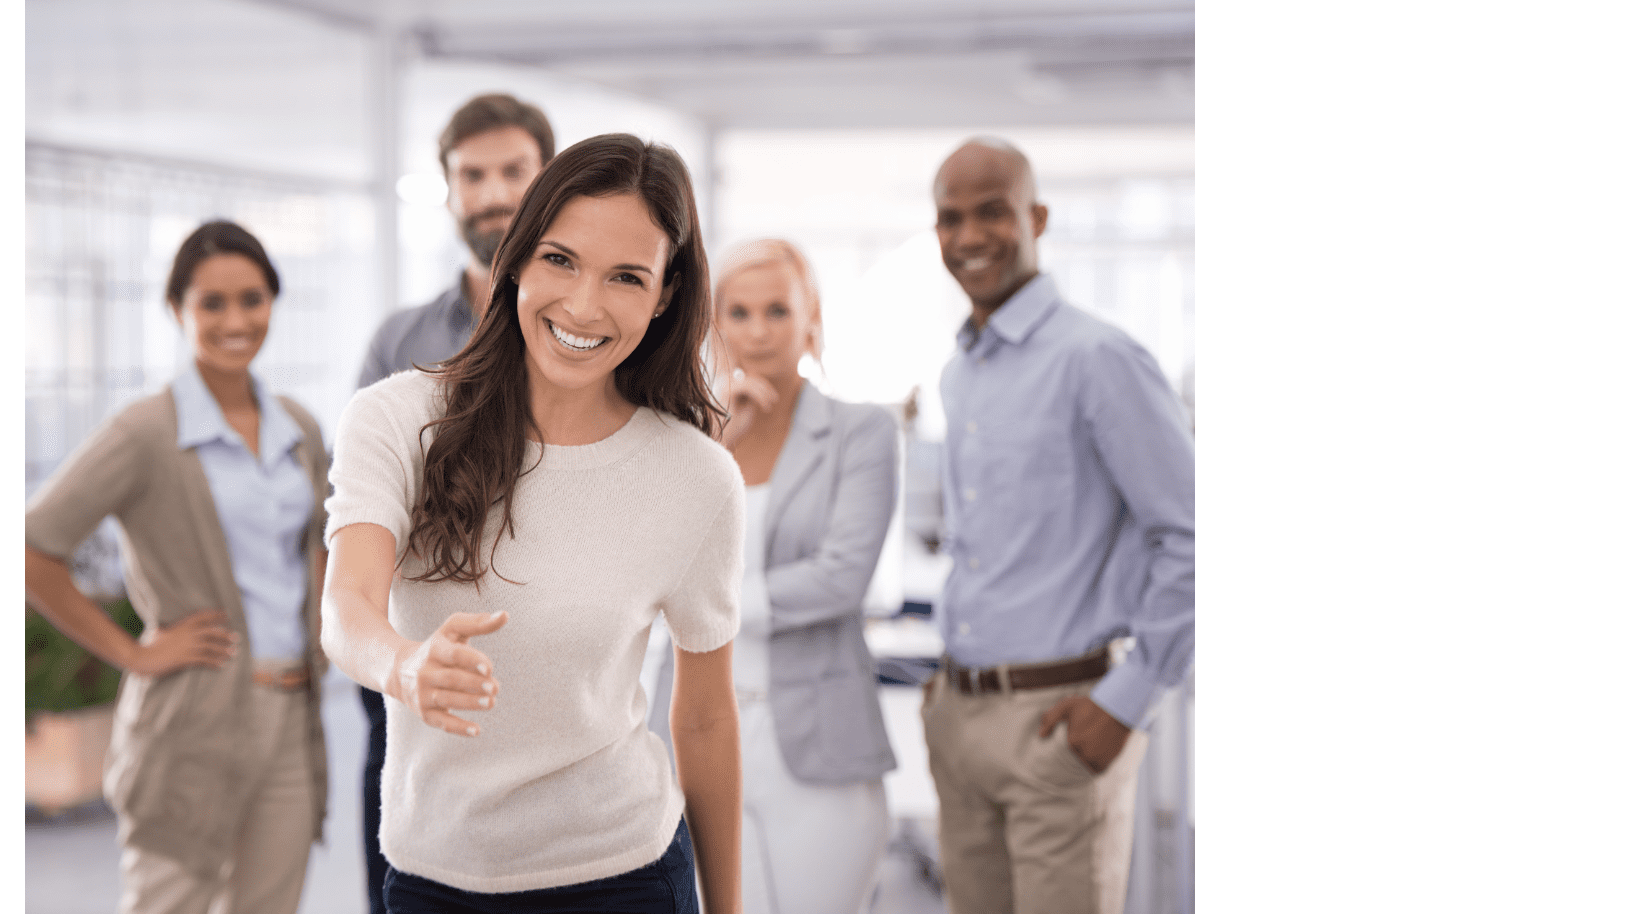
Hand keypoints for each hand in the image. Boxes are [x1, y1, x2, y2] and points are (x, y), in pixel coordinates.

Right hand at [127, 609, 237, 676]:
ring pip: (211, 647)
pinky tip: (222, 665)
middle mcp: (188, 634)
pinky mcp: (186, 659)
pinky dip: (215, 663)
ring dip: (224, 650)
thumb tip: (173, 627)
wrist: (141, 657)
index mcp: (182, 624)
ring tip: (233, 653)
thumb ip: (173, 628)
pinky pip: (205, 660)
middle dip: (226, 635)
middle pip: (212, 632)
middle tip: (236, 638)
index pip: (203, 616)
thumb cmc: (149, 644)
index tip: (227, 614)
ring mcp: (188, 646)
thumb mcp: (161, 630)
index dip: (216, 614)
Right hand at [387, 610, 506, 737]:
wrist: (399, 670)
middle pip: (452, 679)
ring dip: (470, 703)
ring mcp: (423, 694)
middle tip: (495, 688)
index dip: (471, 660)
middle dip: (474, 684)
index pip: (453, 654)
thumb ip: (479, 623)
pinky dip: (459, 728)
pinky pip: (442, 722)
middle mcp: (425, 672)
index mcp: (434, 649)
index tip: (490, 667)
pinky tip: (477, 730)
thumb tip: (505, 615)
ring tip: (491, 703)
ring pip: (447, 700)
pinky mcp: (425, 713)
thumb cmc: (437, 647)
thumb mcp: (452, 631)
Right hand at [718, 369, 777, 450]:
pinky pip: (748, 387)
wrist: (721, 440)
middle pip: (749, 378)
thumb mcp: (748, 408)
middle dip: (765, 387)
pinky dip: (759, 396)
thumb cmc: (734, 428)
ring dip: (763, 392)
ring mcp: (724, 385)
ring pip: (750, 381)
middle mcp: (723, 384)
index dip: (762, 386)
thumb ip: (753, 395)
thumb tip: (761, 384)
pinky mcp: (726, 390)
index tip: (773, 398)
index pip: (748, 379)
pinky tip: (765, 407)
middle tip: (775, 399)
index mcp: (727, 387)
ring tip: (769, 405)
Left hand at [1039, 695, 1130, 773]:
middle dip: (1082, 748)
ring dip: (1089, 757)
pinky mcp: (1107, 763)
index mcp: (1073, 742)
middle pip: (1077, 756)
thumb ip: (1050, 718)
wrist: (1119, 709)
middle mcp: (1084, 754)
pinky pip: (1097, 769)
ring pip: (1086, 764)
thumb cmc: (1092, 706)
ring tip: (1097, 743)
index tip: (1083, 732)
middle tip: (1092, 736)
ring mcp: (1096, 760)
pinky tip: (1101, 750)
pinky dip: (1097, 763)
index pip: (1069, 748)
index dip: (1076, 738)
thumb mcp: (1067, 706)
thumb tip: (1040, 735)